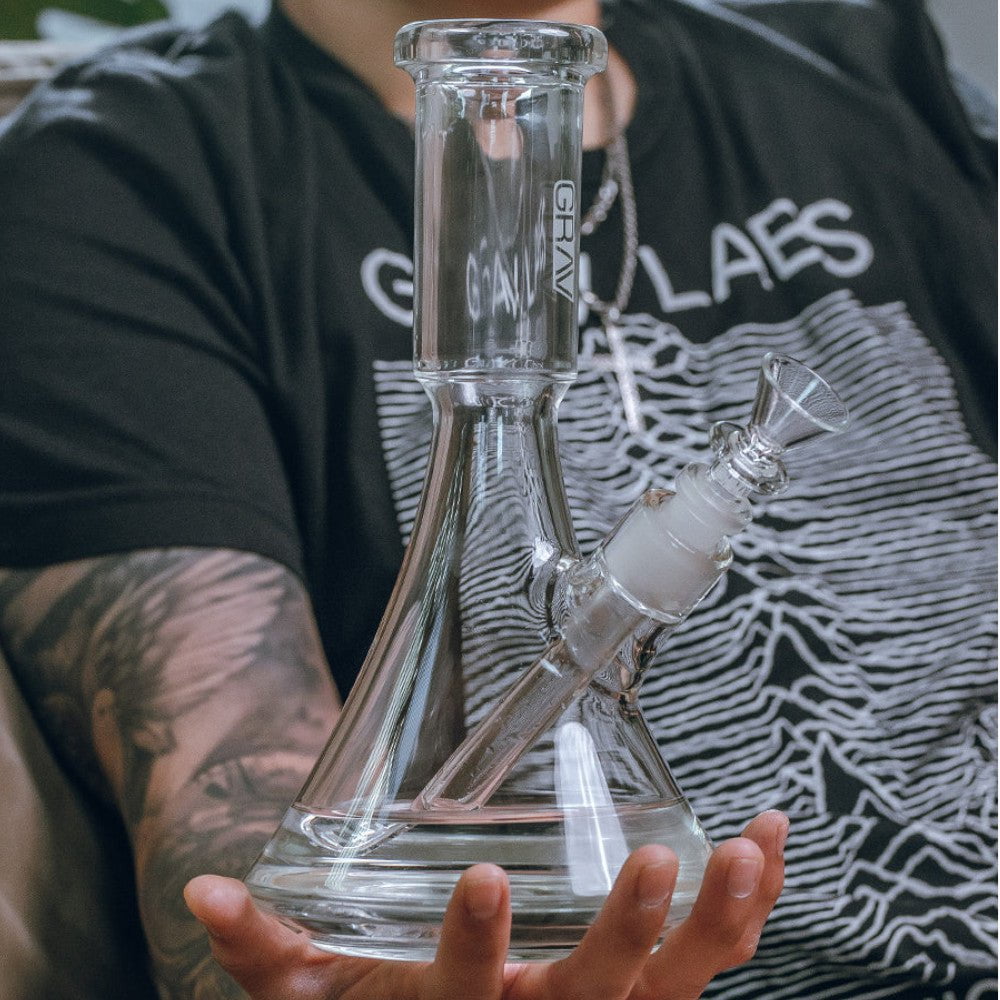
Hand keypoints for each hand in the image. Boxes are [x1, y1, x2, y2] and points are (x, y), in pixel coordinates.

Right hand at [184, 810, 786, 999]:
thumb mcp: (309, 993)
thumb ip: (262, 946)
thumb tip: (198, 891)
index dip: (472, 952)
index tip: (480, 879)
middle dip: (625, 936)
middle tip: (655, 861)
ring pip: (679, 992)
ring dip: (719, 922)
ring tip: (745, 847)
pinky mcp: (648, 998)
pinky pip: (712, 964)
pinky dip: (745, 911)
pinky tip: (766, 846)